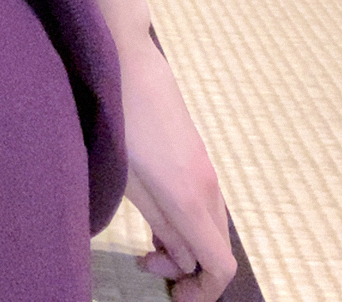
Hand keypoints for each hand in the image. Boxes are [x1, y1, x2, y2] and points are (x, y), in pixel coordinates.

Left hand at [118, 36, 235, 301]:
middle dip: (190, 270)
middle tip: (147, 260)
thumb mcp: (130, 181)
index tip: (172, 293)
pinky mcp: (198, 156)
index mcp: (191, 200)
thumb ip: (161, 224)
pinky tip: (154, 211)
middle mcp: (209, 188)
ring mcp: (206, 170)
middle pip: (219, 251)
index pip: (220, 266)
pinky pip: (204, 204)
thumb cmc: (120, 120)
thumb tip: (182, 259)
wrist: (129, 62)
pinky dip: (187, 221)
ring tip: (146, 238)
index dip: (202, 292)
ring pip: (211, 227)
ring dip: (187, 245)